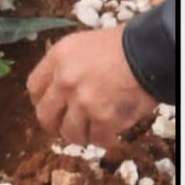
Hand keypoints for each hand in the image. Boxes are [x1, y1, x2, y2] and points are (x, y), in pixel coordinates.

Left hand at [26, 26, 154, 146]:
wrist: (150, 52)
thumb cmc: (121, 45)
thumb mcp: (84, 45)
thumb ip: (66, 66)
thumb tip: (59, 90)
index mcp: (58, 58)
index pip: (34, 88)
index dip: (42, 100)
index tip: (53, 105)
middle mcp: (65, 81)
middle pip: (45, 116)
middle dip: (56, 124)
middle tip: (67, 125)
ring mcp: (83, 102)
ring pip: (69, 133)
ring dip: (81, 134)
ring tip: (93, 130)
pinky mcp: (103, 119)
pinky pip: (96, 139)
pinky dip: (103, 139)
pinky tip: (110, 133)